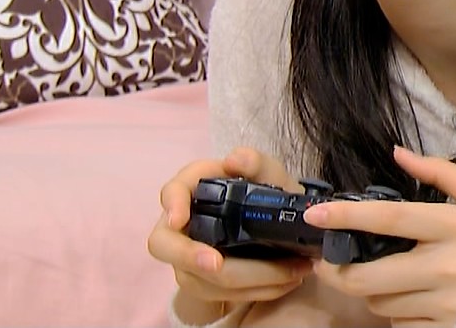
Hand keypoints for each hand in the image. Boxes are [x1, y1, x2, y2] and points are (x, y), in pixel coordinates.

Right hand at [147, 148, 313, 318]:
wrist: (274, 226)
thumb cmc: (263, 193)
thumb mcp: (269, 175)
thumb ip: (257, 163)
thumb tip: (236, 159)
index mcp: (193, 189)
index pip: (171, 192)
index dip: (172, 204)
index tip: (179, 219)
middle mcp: (181, 225)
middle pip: (163, 245)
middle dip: (188, 256)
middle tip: (216, 265)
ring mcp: (187, 257)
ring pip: (198, 278)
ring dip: (246, 280)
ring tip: (291, 271)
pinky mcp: (203, 283)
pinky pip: (220, 296)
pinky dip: (257, 290)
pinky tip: (286, 281)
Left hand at [305, 146, 455, 327]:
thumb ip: (440, 172)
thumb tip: (398, 154)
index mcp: (455, 226)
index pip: (389, 219)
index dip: (347, 217)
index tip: (316, 215)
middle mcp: (448, 267)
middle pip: (370, 276)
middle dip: (338, 271)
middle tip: (329, 262)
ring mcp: (447, 303)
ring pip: (381, 304)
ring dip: (372, 292)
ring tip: (385, 276)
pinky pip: (402, 326)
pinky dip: (397, 313)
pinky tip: (410, 297)